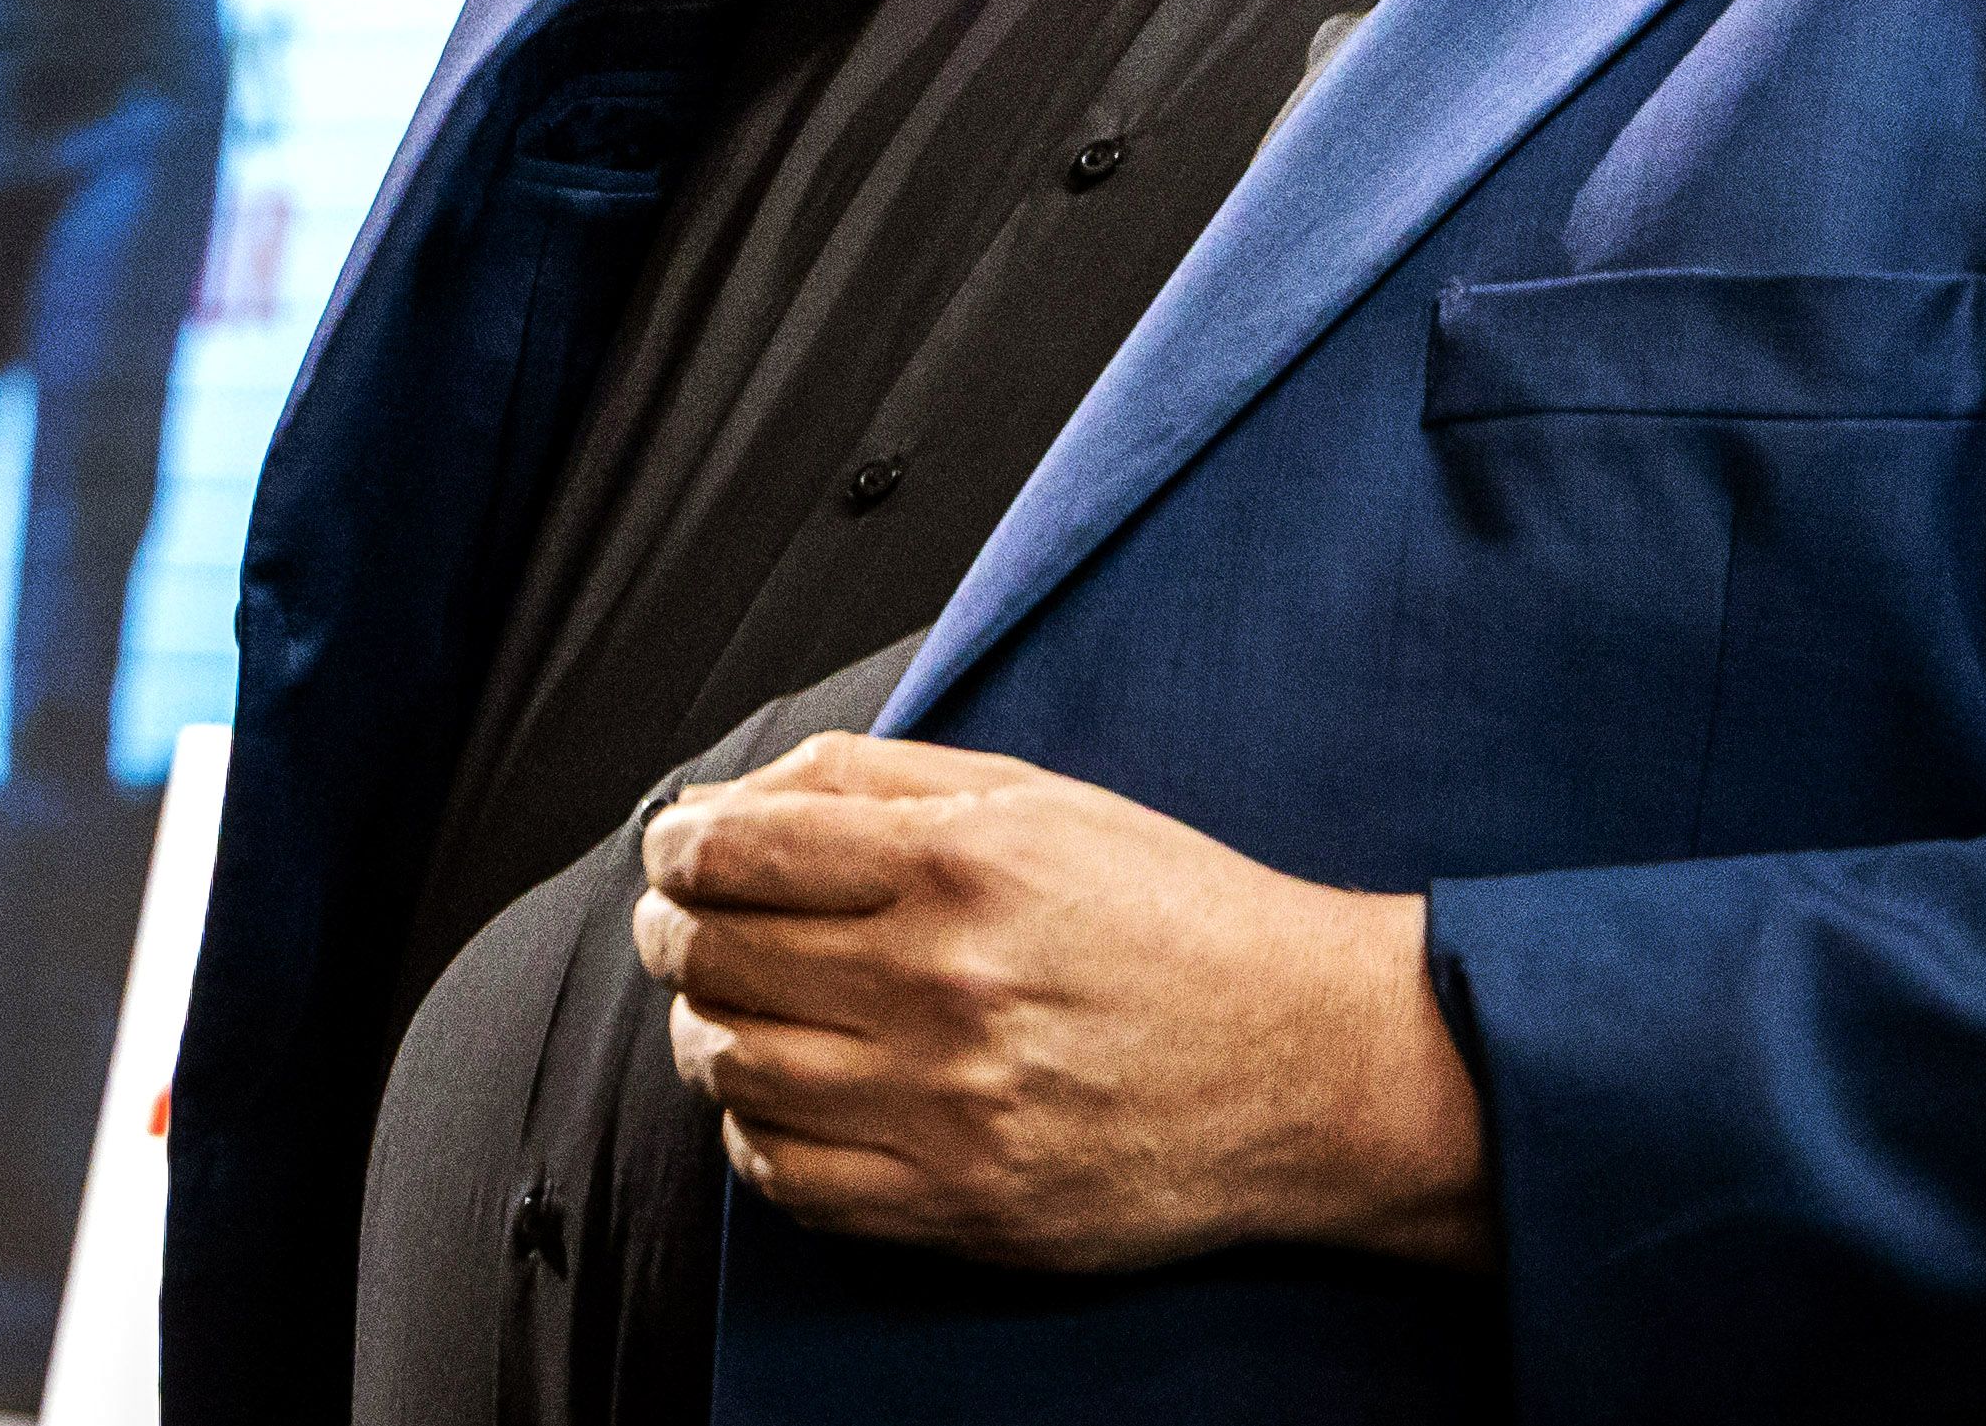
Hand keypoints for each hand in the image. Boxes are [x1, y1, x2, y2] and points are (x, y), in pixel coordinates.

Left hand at [630, 731, 1488, 1273]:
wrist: (1311, 1065)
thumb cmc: (1174, 916)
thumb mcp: (1037, 798)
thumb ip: (871, 779)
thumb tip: (725, 798)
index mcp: (962, 863)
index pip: (733, 850)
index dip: (676, 847)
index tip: (675, 853)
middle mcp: (948, 982)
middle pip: (715, 955)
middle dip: (674, 932)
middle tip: (683, 927)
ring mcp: (954, 1105)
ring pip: (734, 1067)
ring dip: (706, 1030)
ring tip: (733, 1009)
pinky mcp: (968, 1205)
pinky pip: (790, 1176)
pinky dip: (754, 1134)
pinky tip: (784, 1099)